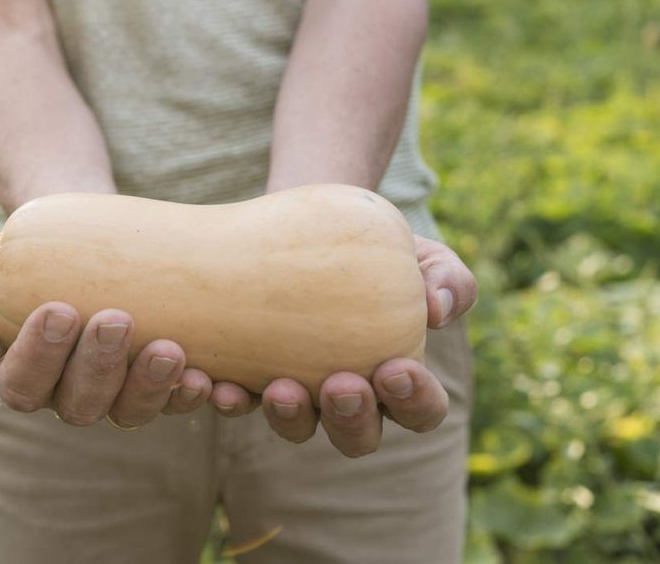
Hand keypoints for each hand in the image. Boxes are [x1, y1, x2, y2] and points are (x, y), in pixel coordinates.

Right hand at [0, 273, 214, 428]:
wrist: (83, 240)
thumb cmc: (25, 260)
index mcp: (22, 376)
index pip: (21, 385)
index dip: (39, 356)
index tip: (60, 309)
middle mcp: (69, 395)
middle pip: (80, 404)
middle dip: (100, 367)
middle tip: (117, 320)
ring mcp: (119, 394)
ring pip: (131, 411)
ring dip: (152, 387)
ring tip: (171, 349)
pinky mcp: (163, 385)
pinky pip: (180, 403)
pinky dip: (196, 396)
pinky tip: (211, 378)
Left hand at [208, 234, 476, 454]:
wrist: (309, 224)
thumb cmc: (378, 249)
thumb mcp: (424, 256)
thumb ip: (446, 280)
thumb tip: (437, 308)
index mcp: (398, 382)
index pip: (419, 409)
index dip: (413, 399)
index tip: (395, 368)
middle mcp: (346, 400)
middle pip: (356, 435)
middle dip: (349, 417)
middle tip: (339, 385)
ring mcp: (297, 394)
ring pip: (295, 427)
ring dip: (287, 416)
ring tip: (279, 388)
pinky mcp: (248, 377)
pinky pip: (237, 401)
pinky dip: (226, 398)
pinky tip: (212, 380)